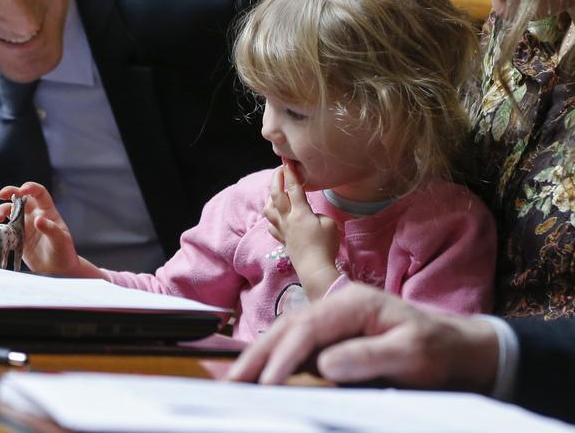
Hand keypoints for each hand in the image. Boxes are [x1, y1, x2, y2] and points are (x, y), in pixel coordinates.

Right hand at [0, 182, 104, 277]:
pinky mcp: (17, 237)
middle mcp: (35, 215)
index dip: (30, 188)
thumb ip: (50, 229)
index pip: (39, 193)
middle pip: (20, 198)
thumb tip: (38, 219)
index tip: (22, 191)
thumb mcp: (60, 240)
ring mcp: (25, 225)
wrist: (58, 270)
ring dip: (2, 210)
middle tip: (1, 195)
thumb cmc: (64, 253)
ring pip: (10, 211)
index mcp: (47, 211)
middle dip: (10, 192)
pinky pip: (6, 227)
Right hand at [226, 282, 499, 393]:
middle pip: (286, 326)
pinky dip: (273, 357)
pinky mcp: (332, 334)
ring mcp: (332, 317)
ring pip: (285, 333)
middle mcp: (336, 304)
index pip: (308, 328)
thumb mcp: (412, 355)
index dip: (284, 356)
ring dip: (259, 356)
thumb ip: (369, 356)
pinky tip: (259, 373)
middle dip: (257, 355)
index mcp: (353, 303)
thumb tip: (324, 364)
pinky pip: (296, 343)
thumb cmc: (438, 350)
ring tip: (235, 380)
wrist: (457, 347)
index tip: (266, 384)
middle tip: (231, 383)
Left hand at [263, 165, 339, 300]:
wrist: (314, 268)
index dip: (291, 173)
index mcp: (300, 212)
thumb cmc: (325, 245)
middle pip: (276, 194)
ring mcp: (282, 230)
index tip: (287, 161)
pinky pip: (271, 225)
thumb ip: (319, 214)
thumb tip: (311, 215)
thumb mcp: (329, 224)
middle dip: (276, 179)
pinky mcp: (282, 240)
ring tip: (275, 192)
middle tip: (279, 170)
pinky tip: (275, 216)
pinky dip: (272, 217)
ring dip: (270, 197)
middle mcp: (287, 218)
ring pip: (268, 209)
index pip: (294, 188)